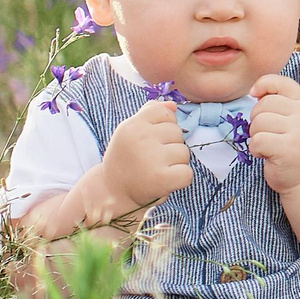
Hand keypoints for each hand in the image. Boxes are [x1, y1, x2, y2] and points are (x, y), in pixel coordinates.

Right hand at [98, 100, 191, 217]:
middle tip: (153, 159)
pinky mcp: (161, 179)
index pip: (164, 112)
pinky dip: (180, 179)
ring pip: (184, 152)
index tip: (152, 139)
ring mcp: (151, 158)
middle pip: (177, 132)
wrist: (112, 192)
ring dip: (176, 163)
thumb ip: (149, 114)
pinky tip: (164, 181)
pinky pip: (187, 173)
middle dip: (170, 145)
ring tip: (156, 169)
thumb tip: (173, 105)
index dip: (164, 125)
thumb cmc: (126, 160)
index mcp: (132, 125)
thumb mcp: (130, 132)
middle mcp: (140, 139)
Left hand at [245, 74, 299, 192]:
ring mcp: (297, 132)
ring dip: (255, 136)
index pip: (282, 83)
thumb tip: (256, 92)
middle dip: (256, 120)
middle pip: (264, 105)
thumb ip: (282, 105)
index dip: (264, 84)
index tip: (255, 94)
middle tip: (266, 134)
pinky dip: (255, 150)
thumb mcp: (296, 122)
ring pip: (258, 123)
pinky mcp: (287, 149)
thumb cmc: (297, 150)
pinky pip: (257, 140)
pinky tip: (265, 155)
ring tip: (268, 146)